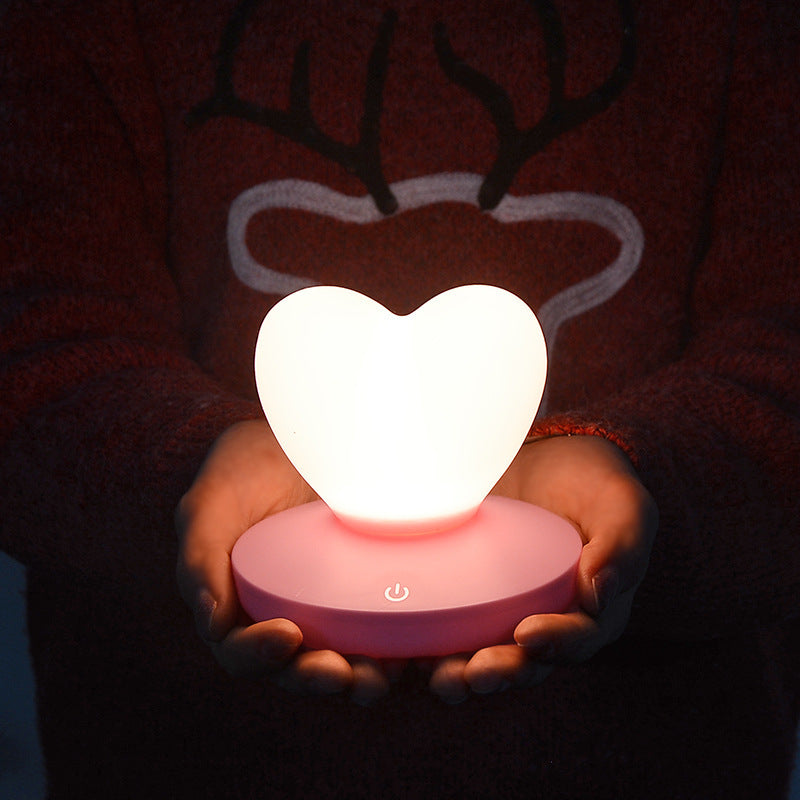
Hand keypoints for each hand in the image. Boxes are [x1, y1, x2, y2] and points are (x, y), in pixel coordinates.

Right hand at [175, 421, 391, 703]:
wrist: (302, 436)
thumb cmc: (247, 470)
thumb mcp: (213, 502)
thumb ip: (202, 556)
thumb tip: (212, 622)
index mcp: (240, 608)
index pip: (243, 650)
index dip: (259, 654)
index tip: (287, 633)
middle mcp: (286, 617)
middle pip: (298, 668)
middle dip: (316, 677)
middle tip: (340, 673)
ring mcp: (332, 610)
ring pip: (344, 662)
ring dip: (361, 677)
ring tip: (381, 675)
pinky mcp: (372, 594)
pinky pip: (386, 629)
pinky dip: (399, 645)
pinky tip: (418, 645)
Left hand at [429, 434, 657, 702]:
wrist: (548, 459)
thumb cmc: (591, 484)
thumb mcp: (622, 505)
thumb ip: (622, 545)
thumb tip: (600, 594)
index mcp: (590, 613)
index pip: (577, 639)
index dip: (555, 645)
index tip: (528, 634)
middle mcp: (546, 623)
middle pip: (524, 663)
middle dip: (499, 672)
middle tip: (472, 673)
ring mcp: (502, 614)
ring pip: (481, 657)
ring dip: (459, 673)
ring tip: (437, 676)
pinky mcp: (464, 598)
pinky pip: (446, 628)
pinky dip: (426, 643)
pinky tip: (402, 647)